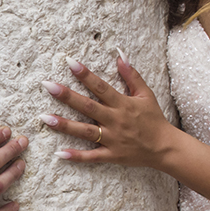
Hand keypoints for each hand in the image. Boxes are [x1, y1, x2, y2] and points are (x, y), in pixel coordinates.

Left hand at [41, 56, 176, 168]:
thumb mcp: (146, 94)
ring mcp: (112, 139)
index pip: (100, 87)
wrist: (165, 147)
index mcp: (123, 104)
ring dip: (65, 125)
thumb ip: (132, 75)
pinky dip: (76, 156)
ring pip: (85, 131)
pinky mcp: (112, 155)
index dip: (85, 75)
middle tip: (47, 86)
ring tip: (44, 118)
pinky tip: (59, 153)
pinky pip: (92, 156)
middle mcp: (115, 120)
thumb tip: (119, 54)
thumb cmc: (154, 119)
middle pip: (88, 106)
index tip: (69, 62)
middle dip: (67, 96)